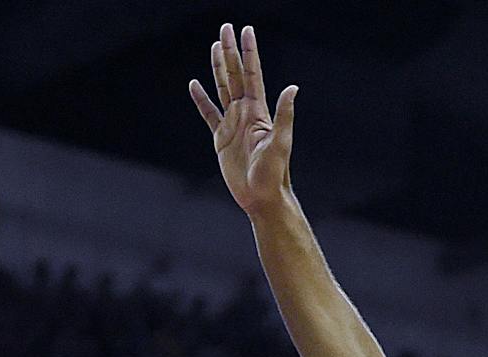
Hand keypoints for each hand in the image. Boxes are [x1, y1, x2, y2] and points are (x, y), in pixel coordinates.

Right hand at [191, 24, 296, 215]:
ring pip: (223, 88)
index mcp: (258, 111)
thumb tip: (292, 88)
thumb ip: (284, 115)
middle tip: (225, 28)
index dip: (249, 52)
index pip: (252, 74)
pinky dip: (201, 99)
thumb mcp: (280, 143)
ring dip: (219, 67)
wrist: (261, 197)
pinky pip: (209, 114)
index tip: (245, 30)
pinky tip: (195, 85)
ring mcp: (232, 124)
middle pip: (235, 75)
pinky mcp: (221, 138)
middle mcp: (245, 113)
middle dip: (230, 51)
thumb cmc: (274, 173)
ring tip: (215, 47)